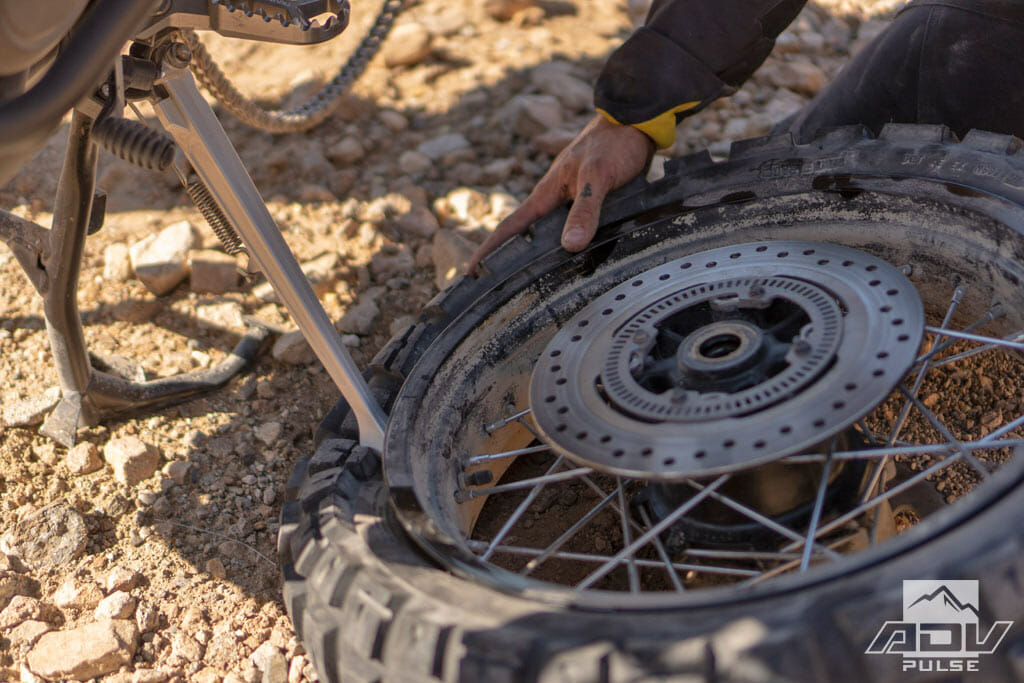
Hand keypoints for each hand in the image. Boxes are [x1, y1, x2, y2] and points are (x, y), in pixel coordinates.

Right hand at [469, 115, 654, 272]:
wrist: (637, 123)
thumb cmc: (613, 143)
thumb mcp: (597, 176)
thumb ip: (585, 210)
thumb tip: (569, 245)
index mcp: (547, 193)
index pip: (511, 227)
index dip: (490, 250)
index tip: (472, 272)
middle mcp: (555, 200)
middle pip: (527, 236)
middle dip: (511, 261)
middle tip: (498, 289)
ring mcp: (572, 202)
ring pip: (553, 236)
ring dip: (544, 257)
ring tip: (534, 284)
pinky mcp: (591, 204)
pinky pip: (575, 231)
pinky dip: (570, 247)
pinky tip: (576, 262)